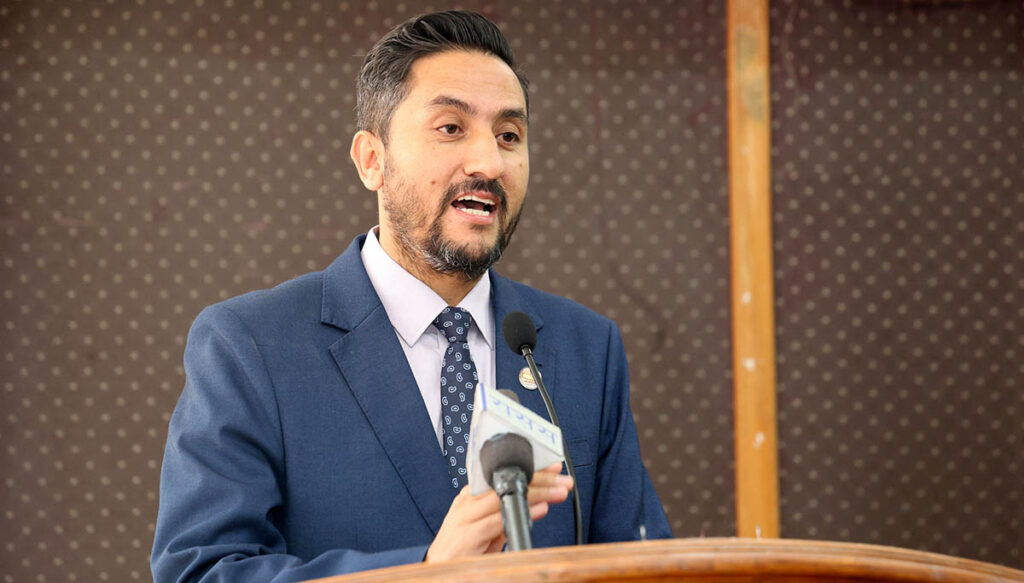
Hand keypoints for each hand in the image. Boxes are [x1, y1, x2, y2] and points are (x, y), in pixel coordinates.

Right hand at [424, 463, 572, 562]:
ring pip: (503, 496)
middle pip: (505, 482)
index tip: (552, 467)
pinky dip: (520, 513)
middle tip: (562, 480)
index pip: (502, 474)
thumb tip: (539, 503)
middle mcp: (467, 502)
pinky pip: (497, 521)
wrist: (438, 572)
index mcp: (471, 496)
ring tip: (558, 491)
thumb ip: (511, 513)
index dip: (530, 469)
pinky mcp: (467, 536)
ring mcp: (465, 518)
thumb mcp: (491, 528)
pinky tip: (539, 509)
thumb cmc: (464, 549)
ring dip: (536, 493)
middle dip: (538, 479)